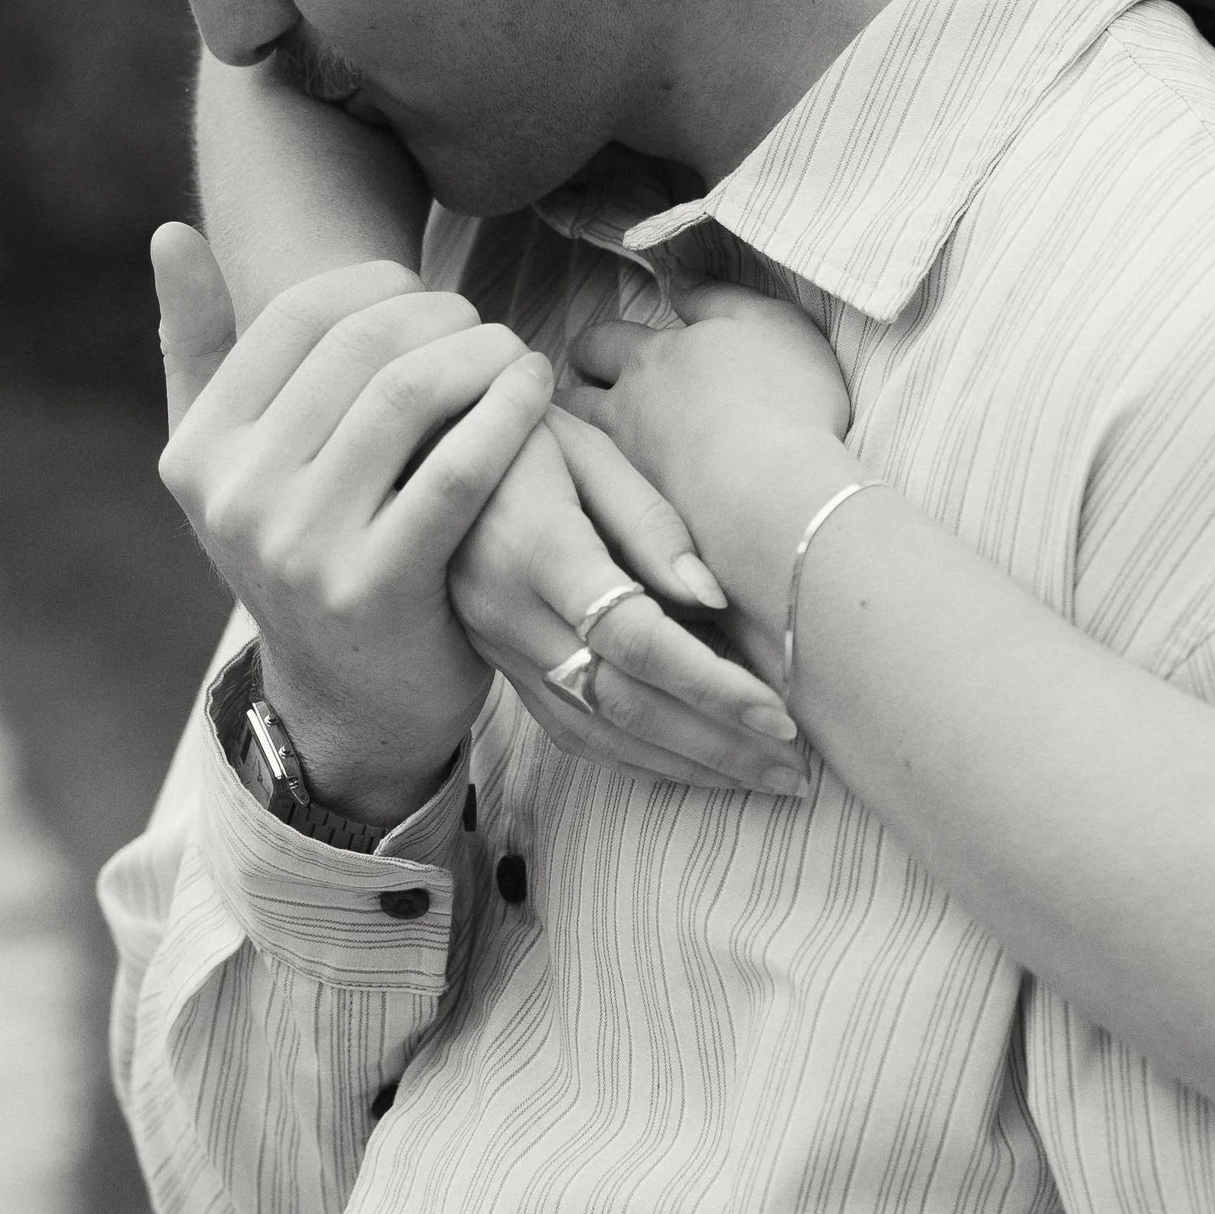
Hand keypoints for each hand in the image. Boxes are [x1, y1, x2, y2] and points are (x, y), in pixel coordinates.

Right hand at [154, 224, 553, 828]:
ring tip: (513, 350)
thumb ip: (197, 351)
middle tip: (483, 321)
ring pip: (408, 395)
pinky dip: (507, 414)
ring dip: (481, 352)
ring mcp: (302, 546)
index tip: (426, 294)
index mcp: (199, 452)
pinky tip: (535, 391)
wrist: (349, 701)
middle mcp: (237, 496)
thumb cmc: (305, 551)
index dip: (376, 283)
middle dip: (439, 315)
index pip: (294, 316)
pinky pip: (457, 470)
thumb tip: (170, 233)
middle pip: (359, 348)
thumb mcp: (233, 466)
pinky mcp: (377, 586)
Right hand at [450, 411, 807, 798]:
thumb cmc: (521, 433)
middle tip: (795, 771)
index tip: (782, 713)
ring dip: (686, 766)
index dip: (712, 685)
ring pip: (598, 733)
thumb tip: (713, 600)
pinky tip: (694, 769)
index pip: (635, 641)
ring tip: (763, 780)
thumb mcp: (586, 450)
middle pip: (624, 704)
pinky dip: (636, 760)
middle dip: (718, 745)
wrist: (419, 453)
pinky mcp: (498, 667)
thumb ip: (649, 524)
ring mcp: (498, 650)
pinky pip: (569, 731)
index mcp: (536, 551)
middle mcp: (509, 616)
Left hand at [563, 285, 856, 639]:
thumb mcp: (765, 320)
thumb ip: (716, 296)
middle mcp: (622, 414)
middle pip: (571, 401)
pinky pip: (606, 511)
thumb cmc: (781, 398)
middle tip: (590, 404)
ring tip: (596, 460)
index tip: (603, 355)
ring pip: (581, 456)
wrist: (774, 496)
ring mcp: (623, 475)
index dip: (599, 348)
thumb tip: (675, 280)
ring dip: (581, 452)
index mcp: (649, 359)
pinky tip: (627, 514)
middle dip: (575, 398)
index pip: (598, 343)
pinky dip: (610, 506)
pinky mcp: (636, 530)